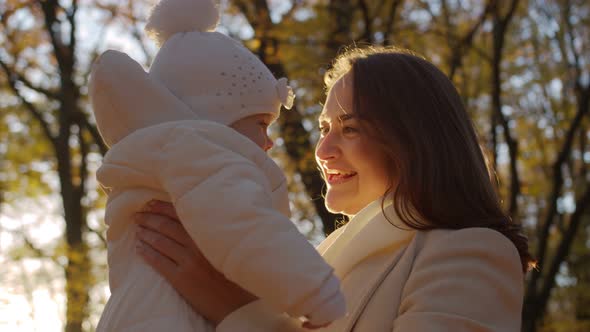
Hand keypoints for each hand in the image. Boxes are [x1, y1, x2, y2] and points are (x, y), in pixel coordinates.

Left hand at [134, 200, 256, 324]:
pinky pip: (158, 262)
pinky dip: (146, 252)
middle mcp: (198, 244)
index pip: (181, 214)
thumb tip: (196, 219)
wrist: (238, 301)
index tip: (150, 202)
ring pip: (160, 242)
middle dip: (149, 218)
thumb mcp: (228, 246)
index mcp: (209, 233)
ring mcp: (188, 261)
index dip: (162, 207)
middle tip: (137, 214)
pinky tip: (139, 248)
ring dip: (145, 234)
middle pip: (166, 226)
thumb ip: (213, 232)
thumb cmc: (236, 272)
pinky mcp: (181, 278)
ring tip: (137, 229)